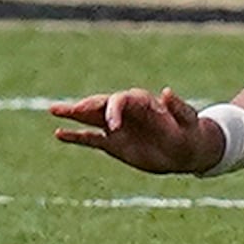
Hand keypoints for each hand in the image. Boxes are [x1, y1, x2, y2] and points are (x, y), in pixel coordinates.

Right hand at [50, 87, 221, 174]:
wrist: (187, 152)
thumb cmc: (190, 132)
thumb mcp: (188, 120)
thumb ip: (177, 107)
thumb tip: (166, 91)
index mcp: (144, 103)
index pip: (122, 99)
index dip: (115, 110)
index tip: (113, 127)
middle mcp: (127, 112)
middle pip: (103, 104)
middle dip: (87, 105)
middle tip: (71, 109)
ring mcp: (118, 127)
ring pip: (92, 117)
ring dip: (74, 114)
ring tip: (53, 109)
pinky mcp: (113, 143)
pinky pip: (91, 138)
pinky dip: (76, 136)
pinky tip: (59, 134)